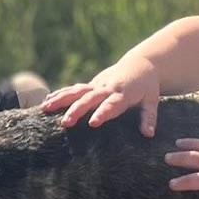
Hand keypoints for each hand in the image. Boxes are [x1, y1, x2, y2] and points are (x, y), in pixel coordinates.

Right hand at [40, 63, 163, 135]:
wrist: (139, 64)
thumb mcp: (152, 100)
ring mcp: (96, 85)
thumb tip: (148, 134)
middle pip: (90, 99)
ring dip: (61, 99)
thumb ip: (148, 117)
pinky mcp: (90, 85)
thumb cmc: (147, 86)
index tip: (93, 123)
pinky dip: (60, 94)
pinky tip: (46, 102)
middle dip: (77, 110)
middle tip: (65, 122)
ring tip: (46, 108)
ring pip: (77, 91)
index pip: (112, 104)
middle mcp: (107, 88)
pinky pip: (73, 90)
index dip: (102, 113)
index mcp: (123, 93)